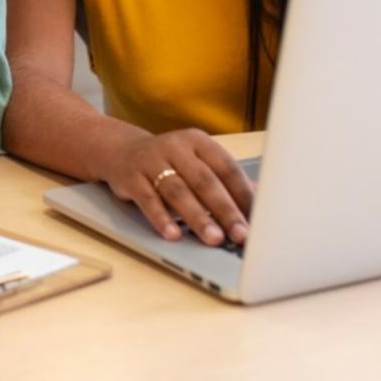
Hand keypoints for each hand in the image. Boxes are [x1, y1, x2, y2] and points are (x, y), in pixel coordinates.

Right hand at [99, 129, 253, 245]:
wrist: (121, 151)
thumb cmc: (169, 162)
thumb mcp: (197, 163)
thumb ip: (224, 180)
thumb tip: (259, 202)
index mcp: (199, 141)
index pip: (226, 167)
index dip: (243, 194)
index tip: (258, 218)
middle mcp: (176, 147)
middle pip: (205, 180)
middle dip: (225, 210)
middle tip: (241, 234)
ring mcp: (152, 160)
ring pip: (178, 191)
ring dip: (198, 217)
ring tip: (214, 238)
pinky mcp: (131, 177)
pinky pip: (148, 199)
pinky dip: (161, 218)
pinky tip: (173, 235)